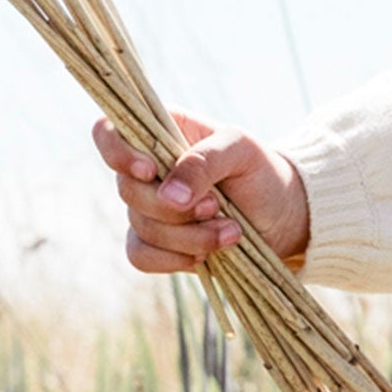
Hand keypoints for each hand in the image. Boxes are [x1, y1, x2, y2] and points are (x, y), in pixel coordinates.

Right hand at [91, 107, 310, 275]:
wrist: (283, 215)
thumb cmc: (260, 171)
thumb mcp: (241, 151)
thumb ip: (204, 162)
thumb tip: (169, 196)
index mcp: (161, 132)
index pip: (109, 132)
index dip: (118, 152)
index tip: (151, 170)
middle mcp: (146, 170)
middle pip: (127, 190)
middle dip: (174, 207)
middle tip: (217, 205)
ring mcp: (148, 208)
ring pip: (141, 227)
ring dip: (188, 236)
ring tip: (232, 231)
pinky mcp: (157, 243)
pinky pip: (141, 256)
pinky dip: (174, 259)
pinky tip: (206, 256)